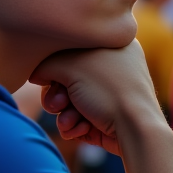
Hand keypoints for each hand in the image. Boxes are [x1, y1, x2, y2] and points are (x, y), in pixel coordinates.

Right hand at [29, 41, 165, 155]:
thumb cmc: (108, 90)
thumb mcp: (70, 66)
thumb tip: (36, 73)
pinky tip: (80, 128)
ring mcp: (111, 94)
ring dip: (65, 113)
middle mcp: (113, 67)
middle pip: (68, 78)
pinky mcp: (108, 118)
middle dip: (57, 95)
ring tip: (71, 119)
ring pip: (71, 101)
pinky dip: (76, 124)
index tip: (48, 78)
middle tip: (58, 103)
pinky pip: (81, 118)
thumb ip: (46, 65)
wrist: (136, 129)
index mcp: (112, 44)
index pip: (71, 49)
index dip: (54, 66)